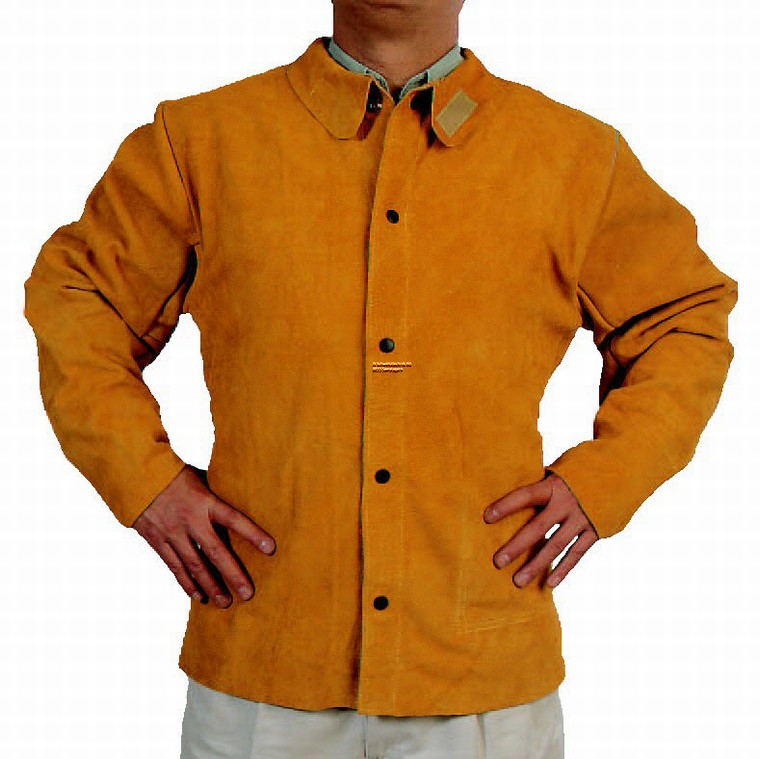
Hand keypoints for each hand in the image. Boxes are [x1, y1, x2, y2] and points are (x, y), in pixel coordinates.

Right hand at [132, 464, 276, 607]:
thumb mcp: (201, 479)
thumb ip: (217, 496)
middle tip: (248, 594)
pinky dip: (187, 583)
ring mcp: (172, 532)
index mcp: (205, 501)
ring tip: (225, 602)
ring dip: (211, 586)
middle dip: (233, 574)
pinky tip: (199, 596)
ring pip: (194, 565)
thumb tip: (242, 502)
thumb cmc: (176, 475)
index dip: (253, 534)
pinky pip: (175, 567)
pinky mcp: (157, 541)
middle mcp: (190, 519)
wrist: (136, 476)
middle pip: (215, 551)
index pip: (234, 519)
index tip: (270, 549)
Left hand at [483, 471, 598, 588]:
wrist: (624, 468)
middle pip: (538, 527)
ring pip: (556, 546)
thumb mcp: (561, 469)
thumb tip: (515, 494)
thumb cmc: (582, 468)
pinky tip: (549, 583)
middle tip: (497, 562)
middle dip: (517, 546)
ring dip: (537, 565)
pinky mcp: (597, 530)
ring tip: (518, 581)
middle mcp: (568, 503)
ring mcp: (583, 518)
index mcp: (555, 484)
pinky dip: (563, 569)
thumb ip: (542, 484)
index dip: (506, 505)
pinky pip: (577, 553)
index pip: (526, 495)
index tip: (487, 517)